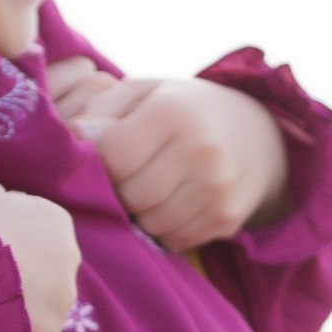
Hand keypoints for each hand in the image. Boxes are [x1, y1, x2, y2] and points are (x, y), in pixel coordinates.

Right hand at [0, 99, 76, 331]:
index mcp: (55, 219)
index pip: (34, 219)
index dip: (5, 227)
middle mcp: (69, 258)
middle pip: (41, 259)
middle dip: (17, 263)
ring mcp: (62, 300)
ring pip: (38, 295)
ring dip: (15, 296)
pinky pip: (27, 325)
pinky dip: (10, 323)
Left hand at [46, 59, 288, 250]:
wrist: (259, 133)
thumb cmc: (183, 109)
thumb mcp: (145, 92)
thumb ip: (102, 110)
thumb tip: (72, 136)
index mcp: (174, 111)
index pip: (114, 156)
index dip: (99, 162)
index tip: (104, 156)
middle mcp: (202, 150)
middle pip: (131, 195)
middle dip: (119, 190)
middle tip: (125, 176)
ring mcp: (218, 189)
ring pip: (150, 223)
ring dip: (140, 212)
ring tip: (149, 187)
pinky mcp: (226, 219)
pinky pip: (174, 239)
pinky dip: (163, 227)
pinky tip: (172, 201)